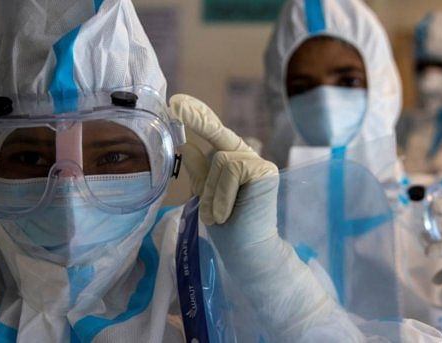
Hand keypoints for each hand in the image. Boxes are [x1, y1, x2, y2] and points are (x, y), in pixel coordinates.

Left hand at [169, 94, 277, 225]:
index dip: (198, 116)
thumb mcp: (205, 194)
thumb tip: (185, 145)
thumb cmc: (227, 226)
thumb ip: (199, 170)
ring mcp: (257, 162)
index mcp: (231, 161)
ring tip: (216, 216)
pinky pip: (232, 170)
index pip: (214, 134)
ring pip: (221, 160)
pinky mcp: (265, 170)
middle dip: (198, 119)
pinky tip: (226, 214)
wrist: (245, 250)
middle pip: (218, 135)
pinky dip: (223, 194)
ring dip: (212, 192)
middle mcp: (246, 157)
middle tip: (176, 104)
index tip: (177, 103)